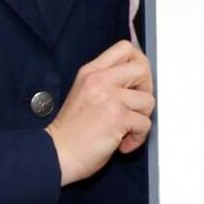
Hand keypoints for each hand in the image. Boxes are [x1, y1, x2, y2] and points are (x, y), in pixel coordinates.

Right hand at [46, 41, 153, 185]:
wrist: (55, 154)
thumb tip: (138, 81)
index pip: (125, 48)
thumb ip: (107, 82)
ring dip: (141, 119)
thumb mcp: (85, 93)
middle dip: (146, 90)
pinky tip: (122, 144)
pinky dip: (138, 138)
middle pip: (142, 68)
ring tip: (125, 130)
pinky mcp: (117, 117)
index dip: (139, 63)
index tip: (137, 82)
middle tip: (135, 107)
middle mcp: (100, 80)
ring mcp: (109, 98)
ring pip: (148, 100)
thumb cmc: (71, 131)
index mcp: (91, 72)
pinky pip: (145, 124)